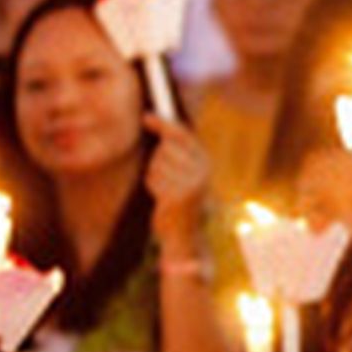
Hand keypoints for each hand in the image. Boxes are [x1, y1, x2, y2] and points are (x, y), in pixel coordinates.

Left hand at [143, 115, 211, 248]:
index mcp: (205, 163)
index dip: (163, 124)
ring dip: (155, 175)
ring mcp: (189, 184)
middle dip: (158, 158)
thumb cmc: (181, 199)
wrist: (186, 234)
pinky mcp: (177, 196)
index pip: (183, 135)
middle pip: (165, 148)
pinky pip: (153, 178)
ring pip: (156, 163)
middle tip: (167, 176)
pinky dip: (153, 186)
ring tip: (166, 190)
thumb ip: (176, 148)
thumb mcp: (185, 171)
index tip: (146, 116)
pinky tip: (162, 197)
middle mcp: (201, 171)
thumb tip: (154, 119)